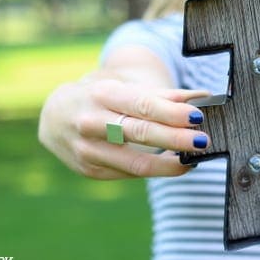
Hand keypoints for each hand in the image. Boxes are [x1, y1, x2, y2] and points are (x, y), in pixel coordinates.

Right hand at [39, 78, 210, 178]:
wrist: (56, 114)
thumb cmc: (101, 95)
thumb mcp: (126, 86)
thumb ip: (162, 94)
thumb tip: (201, 97)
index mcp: (102, 94)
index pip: (142, 105)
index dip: (171, 113)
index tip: (197, 117)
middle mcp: (91, 122)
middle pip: (139, 133)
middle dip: (174, 139)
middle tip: (203, 141)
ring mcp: (87, 149)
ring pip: (134, 163)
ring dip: (168, 163)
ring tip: (192, 159)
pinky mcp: (89, 170)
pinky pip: (128, 173)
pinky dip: (154, 170)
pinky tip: (173, 165)